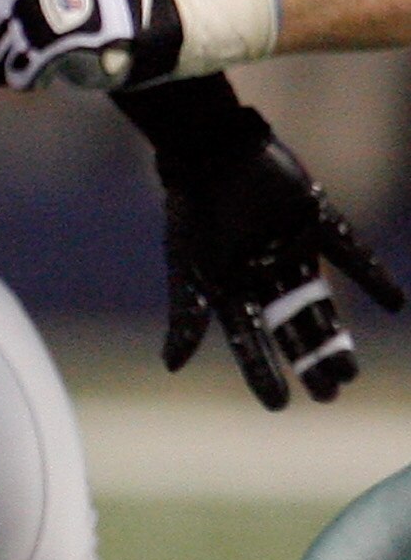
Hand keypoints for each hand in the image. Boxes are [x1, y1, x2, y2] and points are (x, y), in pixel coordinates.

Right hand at [158, 129, 405, 406]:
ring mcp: (292, 250)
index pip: (250, 341)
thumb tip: (171, 369)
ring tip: (350, 372)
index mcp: (231, 289)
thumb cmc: (191, 214)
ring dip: (336, 337)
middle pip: (292, 328)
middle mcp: (264, 275)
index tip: (280, 406)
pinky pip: (351, 252)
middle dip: (310, 362)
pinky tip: (395, 305)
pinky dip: (374, 278)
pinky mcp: (316, 220)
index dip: (263, 373)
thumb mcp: (186, 271)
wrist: (211, 154)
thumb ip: (186, 317)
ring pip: (320, 303)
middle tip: (330, 394)